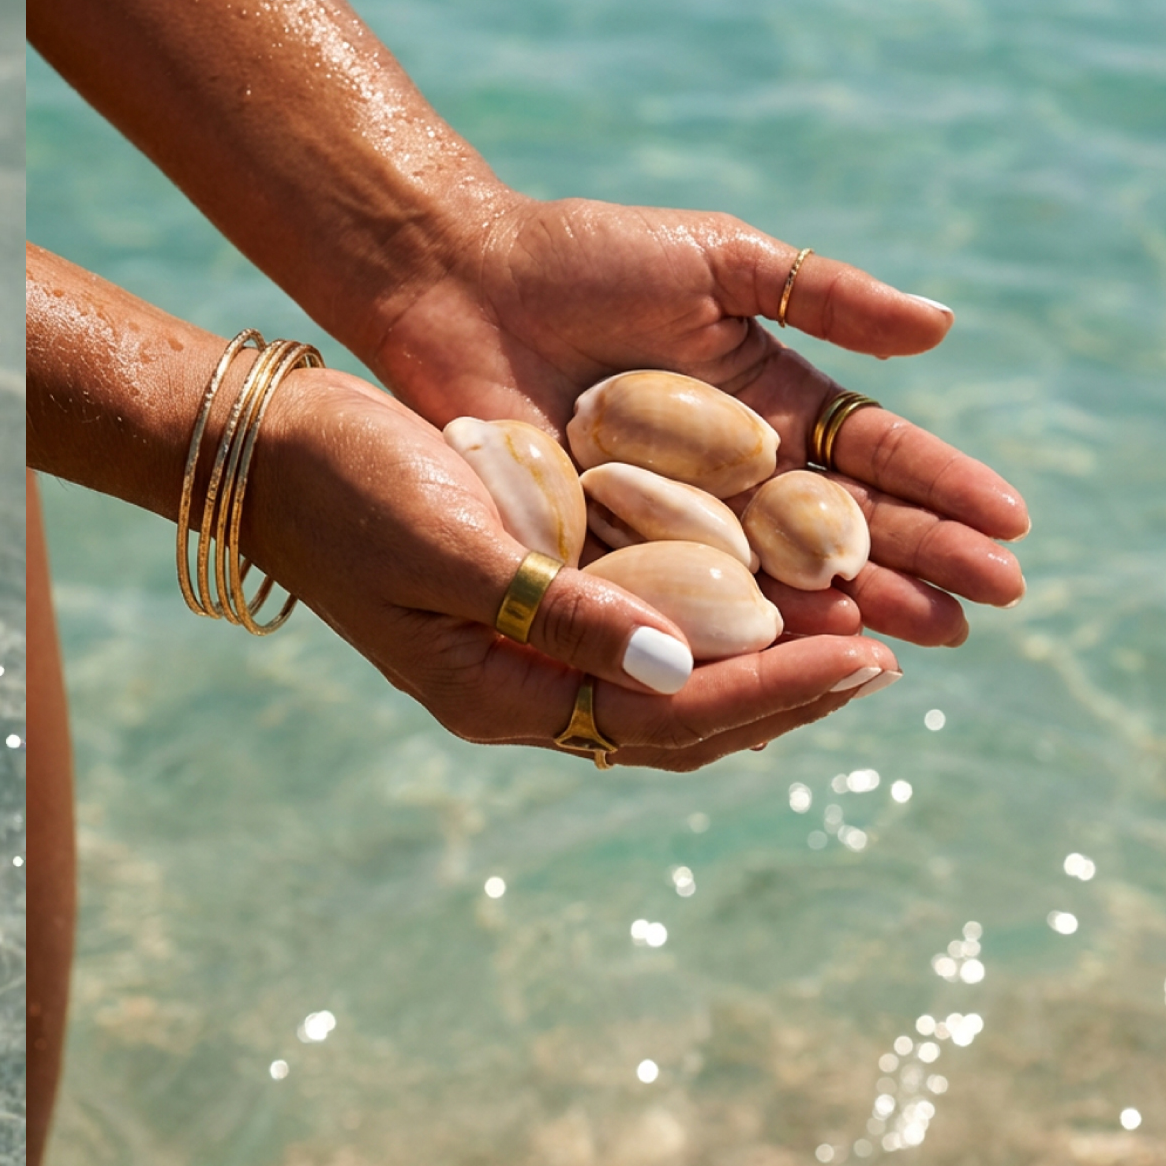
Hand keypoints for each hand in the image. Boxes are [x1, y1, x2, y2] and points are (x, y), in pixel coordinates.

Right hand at [240, 366, 904, 769]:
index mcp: (498, 695)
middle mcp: (519, 682)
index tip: (873, 656)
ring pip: (669, 670)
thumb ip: (563, 611)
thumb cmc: (348, 489)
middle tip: (896, 649)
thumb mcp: (456, 547)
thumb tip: (675, 670)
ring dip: (762, 651)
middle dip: (789, 686)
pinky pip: (641, 615)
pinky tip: (767, 571)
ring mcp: (521, 639)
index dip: (777, 691)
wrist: (269, 444)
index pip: (667, 721)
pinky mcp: (525, 585)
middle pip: (682, 715)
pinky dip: (712, 602)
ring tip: (858, 619)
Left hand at [357, 189, 1027, 646]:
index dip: (942, 489)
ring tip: (926, 634)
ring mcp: (670, 515)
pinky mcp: (602, 547)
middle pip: (842, 528)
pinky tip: (800, 644)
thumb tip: (945, 327)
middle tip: (990, 604)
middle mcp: (730, 470)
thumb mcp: (716, 261)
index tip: (1011, 525)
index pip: (874, 455)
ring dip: (853, 604)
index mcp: (768, 401)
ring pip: (776, 574)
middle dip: (919, 561)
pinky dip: (741, 620)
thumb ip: (823, 293)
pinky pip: (679, 592)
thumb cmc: (580, 257)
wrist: (456, 283)